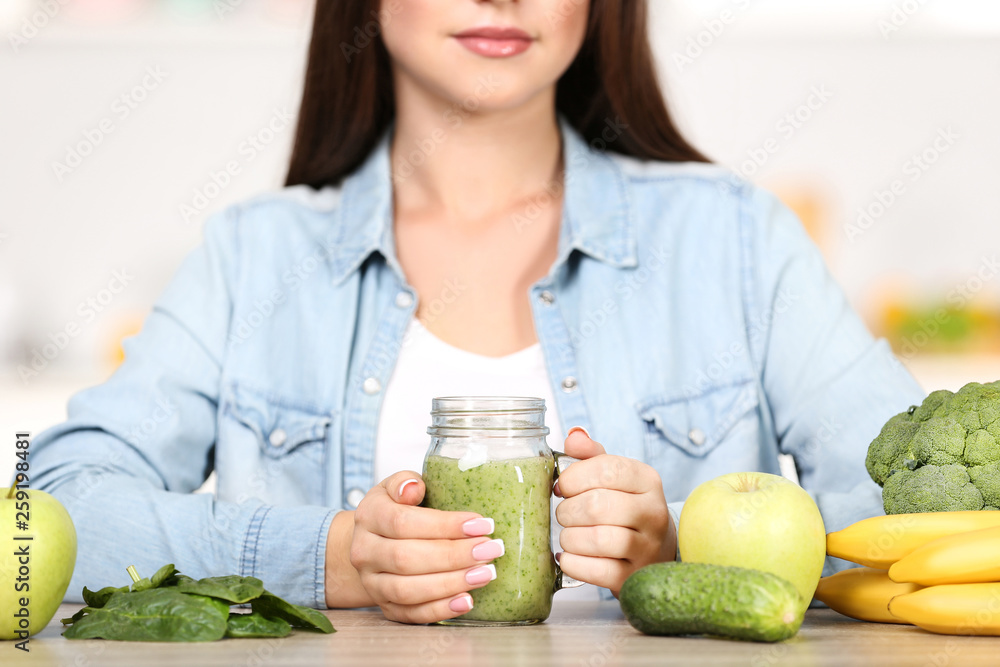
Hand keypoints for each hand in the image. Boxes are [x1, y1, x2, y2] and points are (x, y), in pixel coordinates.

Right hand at [346, 471, 503, 622]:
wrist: (372, 543)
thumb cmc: (394, 509)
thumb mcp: (395, 486)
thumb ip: (405, 482)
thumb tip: (414, 488)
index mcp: (369, 516)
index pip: (404, 522)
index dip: (444, 525)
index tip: (481, 524)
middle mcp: (365, 552)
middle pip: (407, 559)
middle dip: (454, 556)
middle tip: (491, 550)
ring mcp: (373, 583)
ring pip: (408, 590)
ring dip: (451, 584)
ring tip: (486, 573)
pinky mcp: (385, 607)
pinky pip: (411, 614)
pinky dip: (440, 610)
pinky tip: (467, 601)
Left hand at [555, 427, 675, 595]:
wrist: (655, 549)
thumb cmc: (625, 506)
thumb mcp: (614, 475)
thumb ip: (591, 454)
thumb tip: (574, 436)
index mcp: (647, 480)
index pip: (608, 469)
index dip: (575, 477)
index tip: (562, 487)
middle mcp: (653, 512)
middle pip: (598, 505)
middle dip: (568, 510)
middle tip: (563, 514)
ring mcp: (647, 547)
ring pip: (599, 539)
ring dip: (570, 537)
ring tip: (567, 535)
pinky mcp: (634, 577)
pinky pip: (598, 571)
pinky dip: (574, 563)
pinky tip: (568, 557)